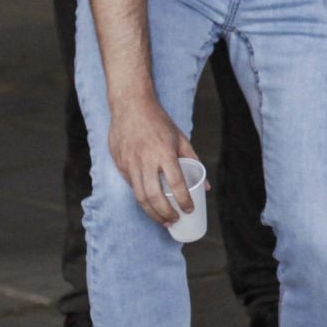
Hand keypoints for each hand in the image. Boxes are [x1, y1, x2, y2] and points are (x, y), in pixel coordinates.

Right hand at [108, 99, 198, 227]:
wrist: (130, 106)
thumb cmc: (159, 122)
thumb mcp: (180, 138)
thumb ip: (193, 161)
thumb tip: (206, 186)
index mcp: (164, 152)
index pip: (176, 183)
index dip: (183, 200)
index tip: (189, 210)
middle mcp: (146, 160)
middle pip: (155, 196)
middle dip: (165, 213)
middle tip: (175, 221)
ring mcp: (130, 163)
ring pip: (139, 196)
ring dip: (152, 212)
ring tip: (163, 220)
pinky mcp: (120, 165)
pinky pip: (131, 187)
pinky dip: (141, 199)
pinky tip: (150, 205)